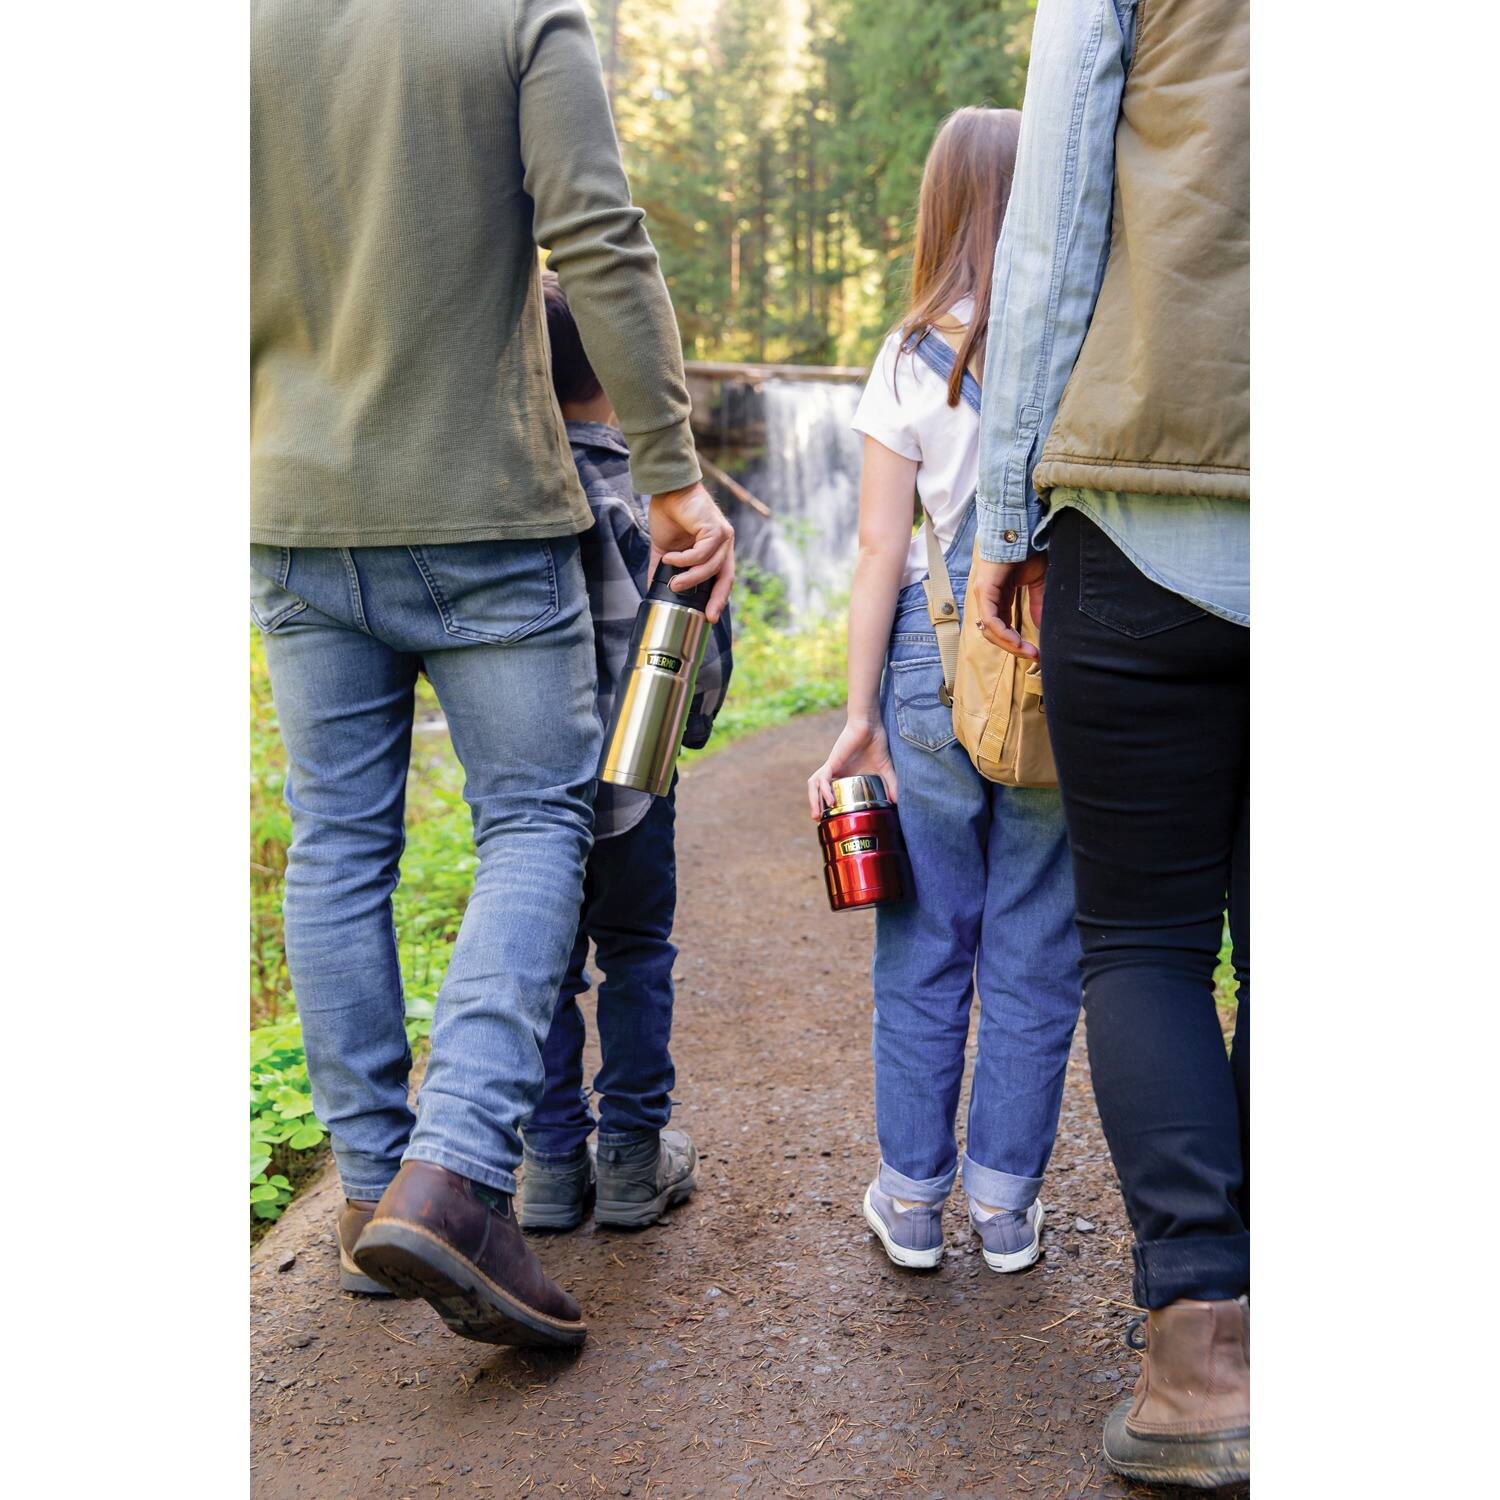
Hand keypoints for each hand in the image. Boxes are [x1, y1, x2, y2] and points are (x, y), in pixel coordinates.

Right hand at [649, 481, 735, 620]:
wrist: (668, 490)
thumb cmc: (669, 515)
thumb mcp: (665, 549)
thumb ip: (662, 568)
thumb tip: (652, 589)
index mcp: (716, 550)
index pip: (723, 579)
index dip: (718, 598)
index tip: (709, 616)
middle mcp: (724, 544)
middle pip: (727, 578)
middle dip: (717, 599)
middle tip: (706, 615)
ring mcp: (722, 536)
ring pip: (711, 567)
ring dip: (690, 578)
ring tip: (673, 583)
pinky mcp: (715, 528)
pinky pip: (702, 553)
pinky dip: (685, 560)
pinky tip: (670, 558)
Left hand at [807, 718, 898, 820]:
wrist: (871, 725)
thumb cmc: (876, 744)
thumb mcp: (885, 769)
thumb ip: (891, 784)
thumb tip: (897, 802)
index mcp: (845, 776)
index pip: (832, 793)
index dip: (828, 806)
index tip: (832, 820)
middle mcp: (836, 773)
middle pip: (818, 791)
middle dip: (816, 806)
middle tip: (818, 821)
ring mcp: (833, 767)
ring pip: (815, 785)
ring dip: (814, 800)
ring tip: (817, 816)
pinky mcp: (833, 762)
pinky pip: (823, 778)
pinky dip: (824, 790)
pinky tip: (830, 801)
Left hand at [970, 553, 1046, 660]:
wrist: (1023, 530)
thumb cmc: (1028, 551)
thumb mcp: (1037, 583)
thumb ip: (1038, 604)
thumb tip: (1043, 627)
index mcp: (998, 597)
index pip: (1002, 627)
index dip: (1017, 642)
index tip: (1036, 652)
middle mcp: (987, 598)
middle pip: (995, 633)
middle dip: (1014, 648)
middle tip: (1034, 657)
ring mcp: (983, 594)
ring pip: (991, 630)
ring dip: (1010, 644)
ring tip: (1028, 652)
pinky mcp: (983, 590)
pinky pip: (991, 620)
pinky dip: (1003, 633)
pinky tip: (1016, 642)